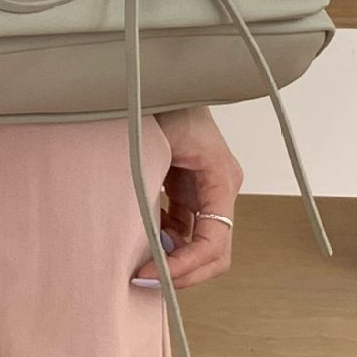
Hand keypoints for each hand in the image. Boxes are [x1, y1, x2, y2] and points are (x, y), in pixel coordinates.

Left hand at [138, 104, 243, 288]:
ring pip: (198, 244)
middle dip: (182, 272)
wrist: (153, 76)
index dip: (184, 266)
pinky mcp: (187, 188)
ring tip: (135, 265)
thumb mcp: (156, 144)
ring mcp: (205, 190)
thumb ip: (153, 189)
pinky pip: (182, 228)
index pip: (214, 242)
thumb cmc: (158, 102)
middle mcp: (220, 188)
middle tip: (142, 280)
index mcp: (221, 178)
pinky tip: (138, 242)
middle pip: (214, 252)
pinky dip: (163, 242)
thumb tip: (143, 240)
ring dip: (172, 260)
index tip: (148, 273)